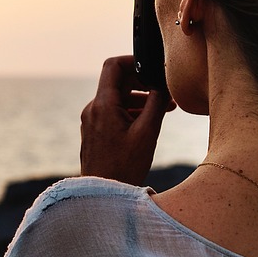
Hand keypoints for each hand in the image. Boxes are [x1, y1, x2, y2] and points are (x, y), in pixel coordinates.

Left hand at [79, 55, 174, 184]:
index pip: (113, 66)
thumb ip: (156, 104)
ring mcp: (92, 121)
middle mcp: (93, 109)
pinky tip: (148, 122)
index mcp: (103, 105)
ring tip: (164, 108)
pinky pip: (113, 112)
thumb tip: (163, 85)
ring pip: (117, 99)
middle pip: (117, 82)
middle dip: (143, 84)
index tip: (152, 69)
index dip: (133, 61)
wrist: (102, 195)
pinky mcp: (94, 131)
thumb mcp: (147, 133)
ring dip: (140, 99)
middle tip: (165, 93)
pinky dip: (131, 111)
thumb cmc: (124, 167)